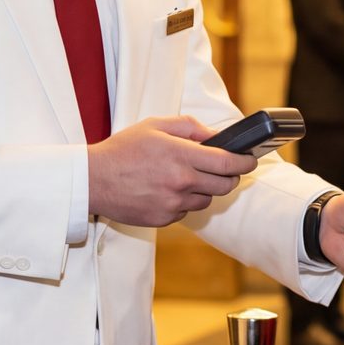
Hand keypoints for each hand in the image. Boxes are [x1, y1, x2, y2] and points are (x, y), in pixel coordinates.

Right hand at [86, 116, 254, 227]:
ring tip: (187, 176)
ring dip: (205, 188)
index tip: (250, 160)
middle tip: (226, 169)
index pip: (228, 163)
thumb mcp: (155, 125)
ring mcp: (172, 203)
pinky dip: (185, 201)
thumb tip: (215, 136)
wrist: (93, 180)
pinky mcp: (164, 219)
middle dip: (231, 177)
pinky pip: (186, 210)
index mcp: (181, 155)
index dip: (245, 162)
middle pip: (225, 185)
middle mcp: (180, 181)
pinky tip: (168, 189)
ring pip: (207, 199)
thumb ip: (189, 127)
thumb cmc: (123, 149)